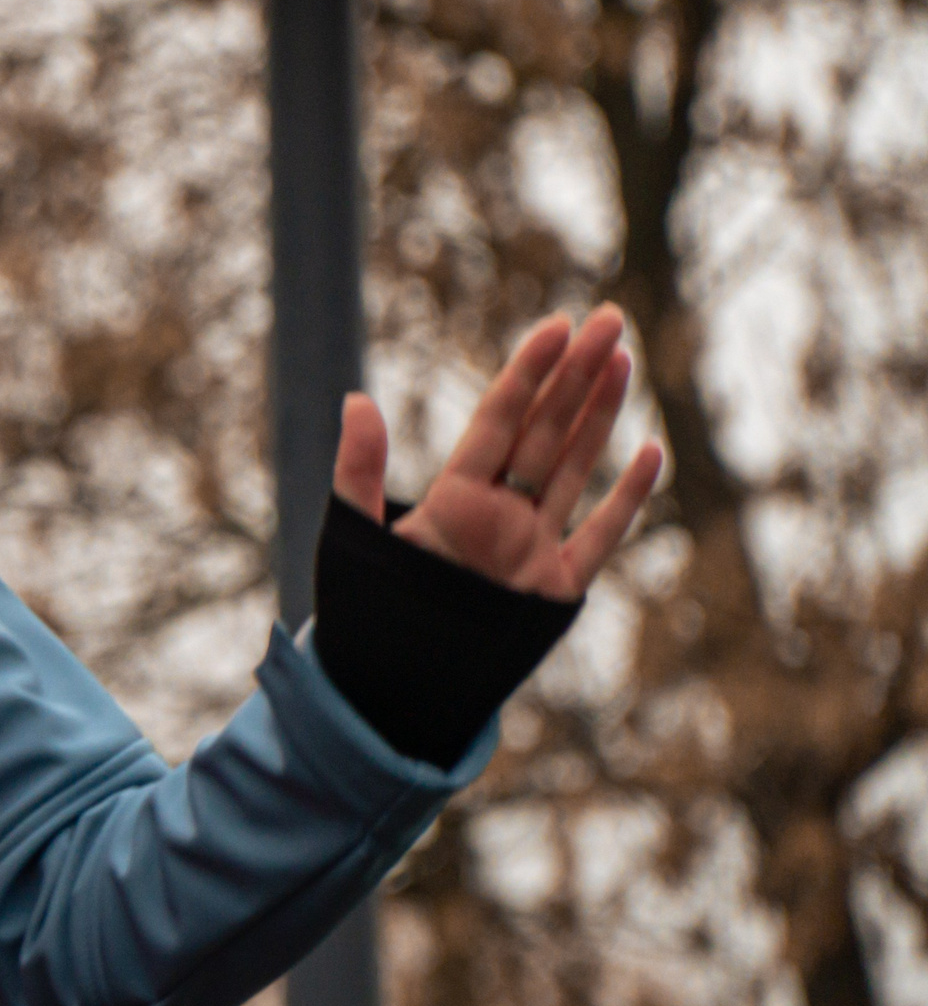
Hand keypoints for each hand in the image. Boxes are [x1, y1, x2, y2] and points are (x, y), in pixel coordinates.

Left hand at [332, 306, 664, 599]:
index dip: (528, 374)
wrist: (395, 687)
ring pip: (574, 468)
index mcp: (454, 498)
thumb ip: (357, 471)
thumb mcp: (357, 536)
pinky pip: (600, 537)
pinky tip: (650, 451)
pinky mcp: (556, 590)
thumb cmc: (372, 612)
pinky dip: (625, 498)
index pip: (499, 420)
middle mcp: (499, 515)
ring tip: (620, 358)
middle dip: (576, 375)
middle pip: (545, 430)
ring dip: (600, 415)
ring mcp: (532, 549)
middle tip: (607, 318)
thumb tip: (355, 400)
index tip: (555, 326)